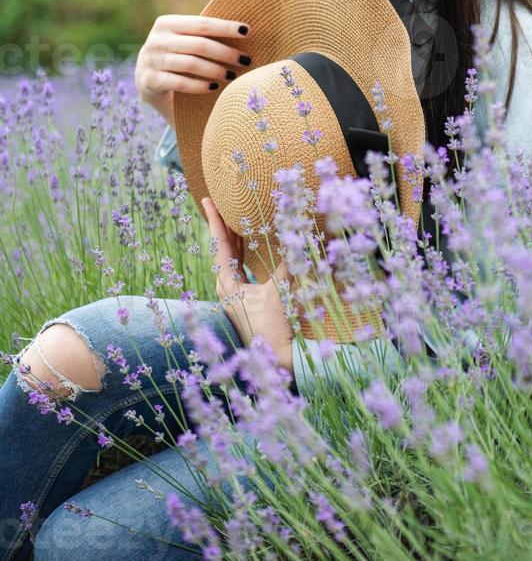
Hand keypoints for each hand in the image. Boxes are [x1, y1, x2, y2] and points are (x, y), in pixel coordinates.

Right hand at [134, 15, 252, 126]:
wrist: (148, 82)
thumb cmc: (177, 58)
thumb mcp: (185, 42)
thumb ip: (203, 35)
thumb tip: (243, 31)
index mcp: (167, 23)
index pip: (202, 24)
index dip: (225, 27)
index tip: (246, 31)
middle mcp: (156, 40)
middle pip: (199, 45)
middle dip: (226, 53)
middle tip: (245, 60)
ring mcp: (150, 60)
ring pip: (191, 64)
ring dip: (216, 70)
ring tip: (232, 75)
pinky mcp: (148, 81)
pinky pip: (179, 83)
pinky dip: (199, 86)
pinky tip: (214, 88)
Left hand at [203, 197, 294, 376]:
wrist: (276, 361)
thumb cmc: (273, 327)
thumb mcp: (279, 293)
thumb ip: (287, 264)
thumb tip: (295, 237)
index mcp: (227, 284)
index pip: (219, 244)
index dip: (215, 220)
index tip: (207, 200)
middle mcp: (226, 289)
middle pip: (222, 249)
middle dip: (222, 225)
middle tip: (218, 201)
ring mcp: (234, 295)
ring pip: (230, 258)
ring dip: (233, 237)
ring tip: (233, 216)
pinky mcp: (245, 301)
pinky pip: (239, 268)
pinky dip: (242, 252)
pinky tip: (248, 243)